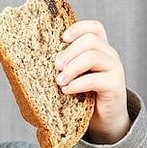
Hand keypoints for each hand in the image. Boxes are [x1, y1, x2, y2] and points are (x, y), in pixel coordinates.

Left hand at [55, 20, 130, 143]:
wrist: (104, 120)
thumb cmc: (83, 96)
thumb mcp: (73, 76)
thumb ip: (63, 65)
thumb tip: (31, 59)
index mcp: (99, 49)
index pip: (94, 28)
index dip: (77, 29)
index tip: (62, 39)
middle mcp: (109, 55)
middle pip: (90, 40)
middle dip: (69, 52)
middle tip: (55, 66)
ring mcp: (114, 68)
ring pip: (92, 56)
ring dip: (71, 68)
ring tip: (59, 81)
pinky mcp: (115, 85)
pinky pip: (95, 79)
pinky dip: (77, 84)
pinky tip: (66, 90)